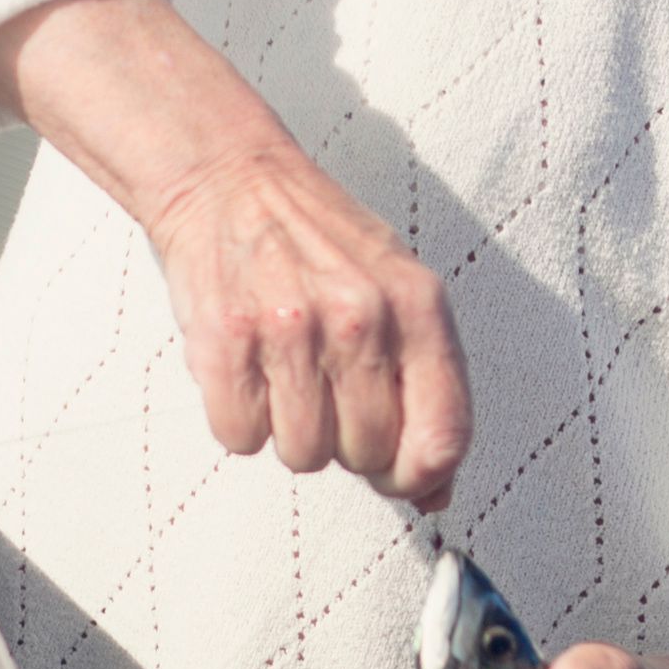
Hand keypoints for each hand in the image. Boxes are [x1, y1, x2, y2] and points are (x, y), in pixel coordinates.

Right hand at [136, 144, 468, 510]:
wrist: (228, 179)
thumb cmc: (316, 239)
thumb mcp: (394, 290)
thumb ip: (426, 384)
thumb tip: (436, 489)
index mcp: (416, 305)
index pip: (443, 436)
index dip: (419, 476)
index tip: (397, 474)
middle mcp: (360, 317)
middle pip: (368, 454)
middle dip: (346, 443)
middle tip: (325, 394)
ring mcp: (291, 329)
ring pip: (304, 454)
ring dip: (289, 433)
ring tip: (282, 377)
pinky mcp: (225, 340)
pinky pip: (241, 436)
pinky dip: (239, 420)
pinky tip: (246, 371)